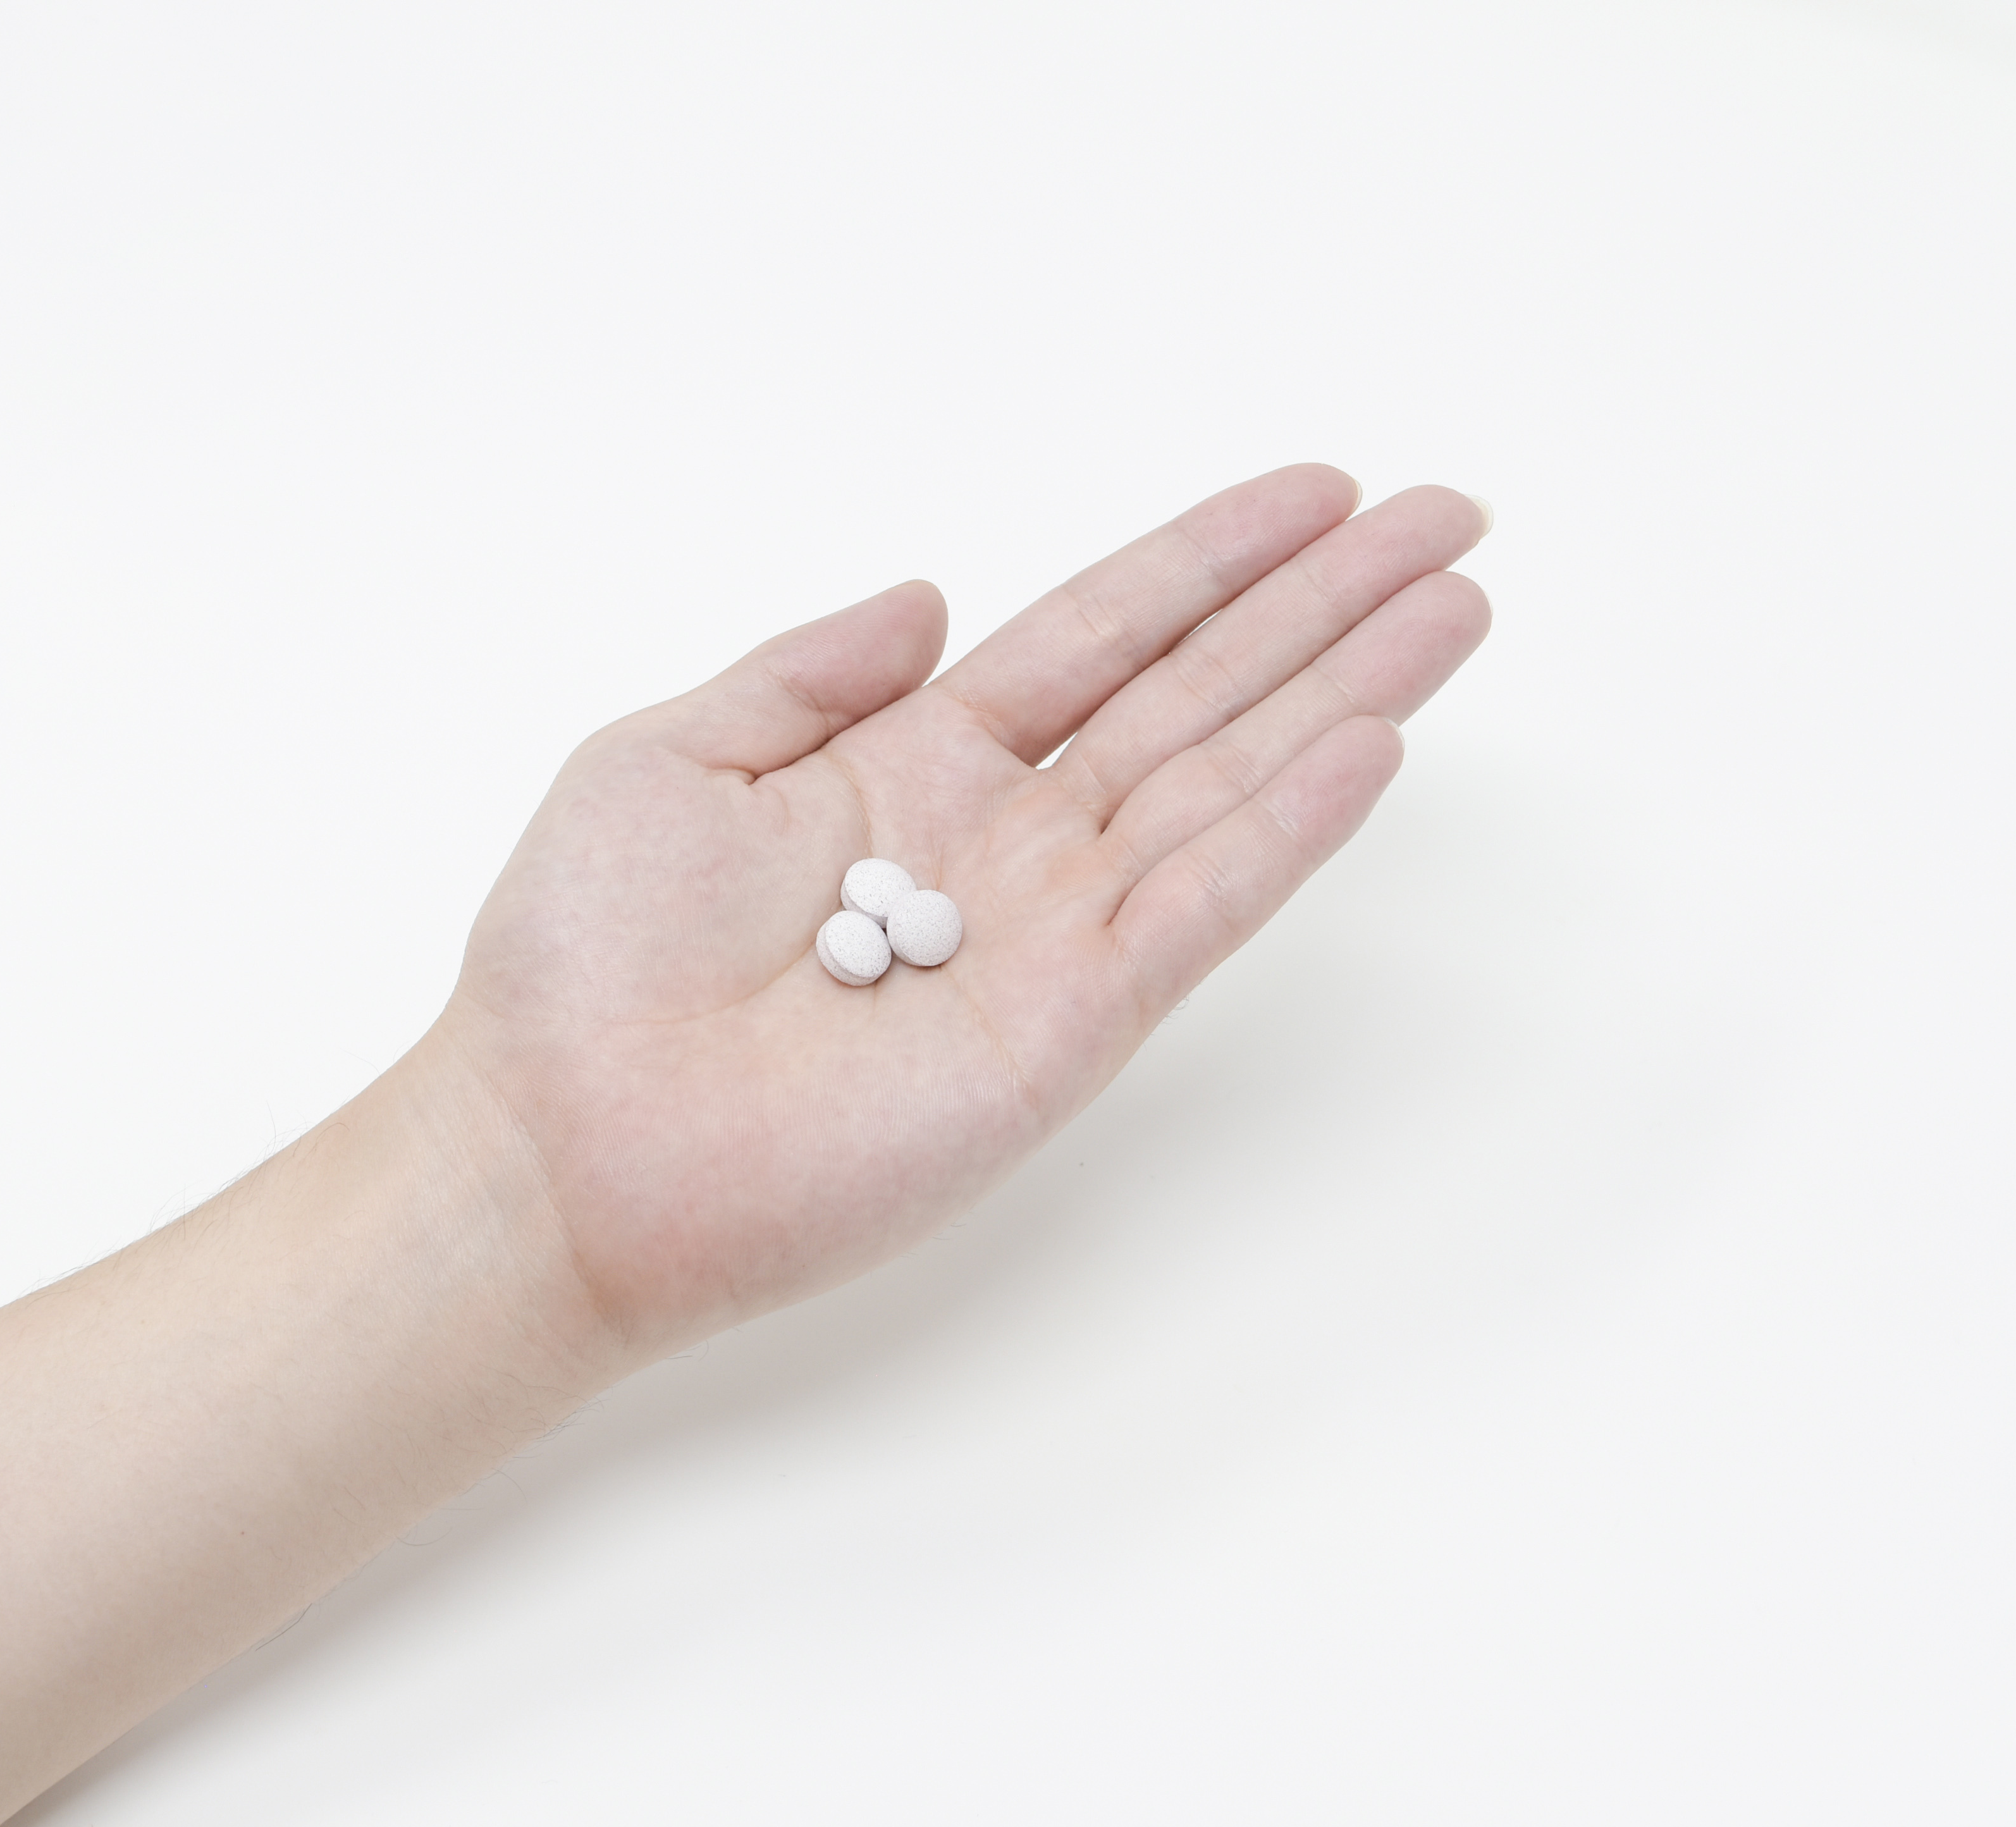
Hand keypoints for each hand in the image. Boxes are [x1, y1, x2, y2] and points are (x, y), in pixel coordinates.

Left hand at [429, 466, 1490, 1355]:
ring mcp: (1046, 936)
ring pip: (1229, 784)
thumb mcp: (668, 757)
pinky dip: (1288, 828)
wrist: (560, 1141)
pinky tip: (1371, 742)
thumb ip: (808, 672)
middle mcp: (1002, 844)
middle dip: (1324, 607)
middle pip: (1198, 695)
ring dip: (1348, 692)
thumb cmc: (581, 960)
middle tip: (1447, 520)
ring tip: (1455, 605)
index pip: (1098, 637)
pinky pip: (1198, 908)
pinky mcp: (1065, 1029)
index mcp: (911, 767)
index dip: (1208, 562)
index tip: (1316, 495)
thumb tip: (930, 598)